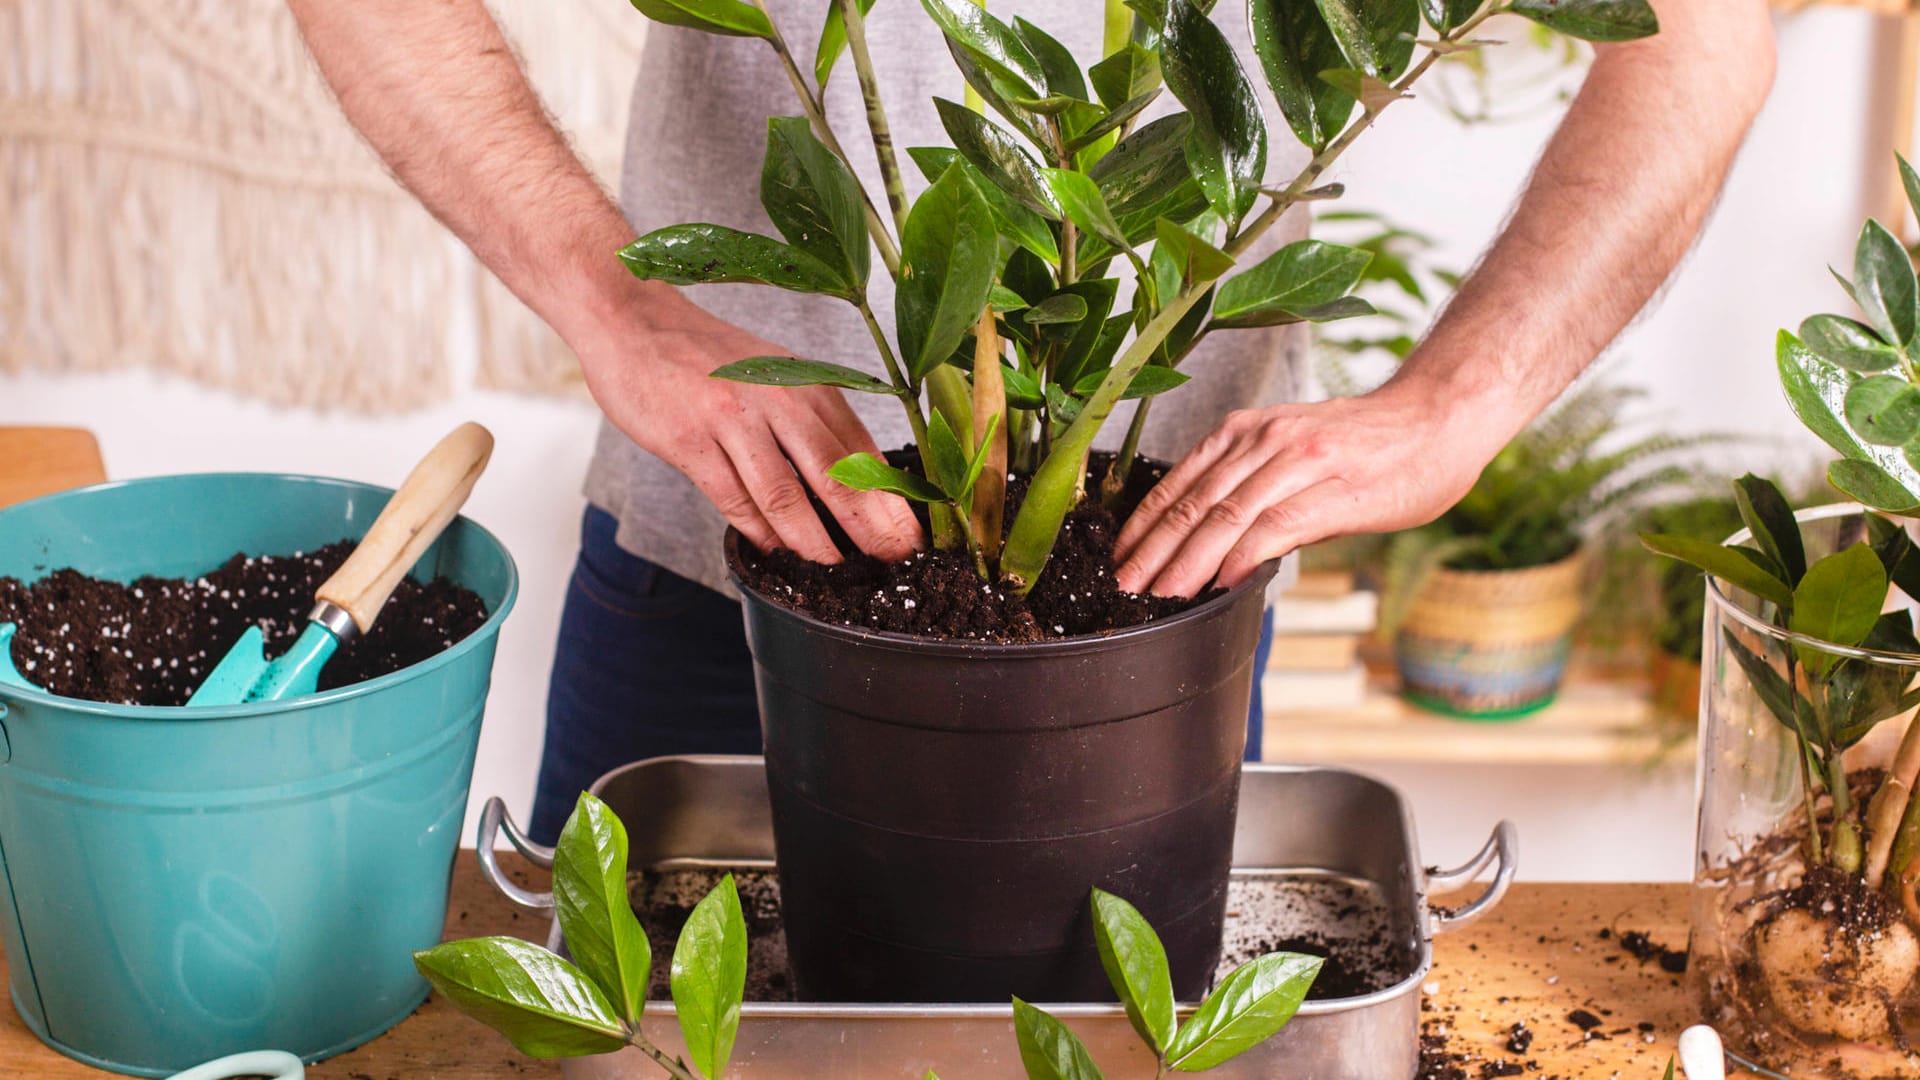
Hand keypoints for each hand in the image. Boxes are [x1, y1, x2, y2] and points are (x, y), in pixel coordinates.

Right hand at [576, 296, 921, 563]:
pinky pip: (732, 497)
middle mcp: (777, 399)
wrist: (632, 322)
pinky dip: (755, 530)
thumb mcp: (775, 377)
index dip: (890, 499)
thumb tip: (860, 484)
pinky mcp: (689, 439)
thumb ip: (813, 424)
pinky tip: (771, 549)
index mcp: (806, 385)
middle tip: (891, 561)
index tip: (911, 537)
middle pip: (835, 474)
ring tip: (833, 569)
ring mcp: (732, 418)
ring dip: (812, 540)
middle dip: (869, 525)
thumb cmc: (708, 360)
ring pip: (784, 494)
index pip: (861, 451)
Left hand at [1113, 385, 1509, 597]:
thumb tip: (1220, 546)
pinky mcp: (1333, 487)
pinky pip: (1275, 524)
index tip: (1115, 560)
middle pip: (1192, 502)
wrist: (1441, 418)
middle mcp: (1263, 438)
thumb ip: (1256, 490)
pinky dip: (1242, 555)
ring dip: (1185, 561)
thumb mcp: (1299, 454)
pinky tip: (1220, 582)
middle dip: (1150, 551)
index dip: (1141, 525)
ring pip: (1225, 516)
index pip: (1178, 483)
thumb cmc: (1373, 445)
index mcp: (1247, 431)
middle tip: (1120, 589)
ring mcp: (1297, 459)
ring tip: (1158, 596)